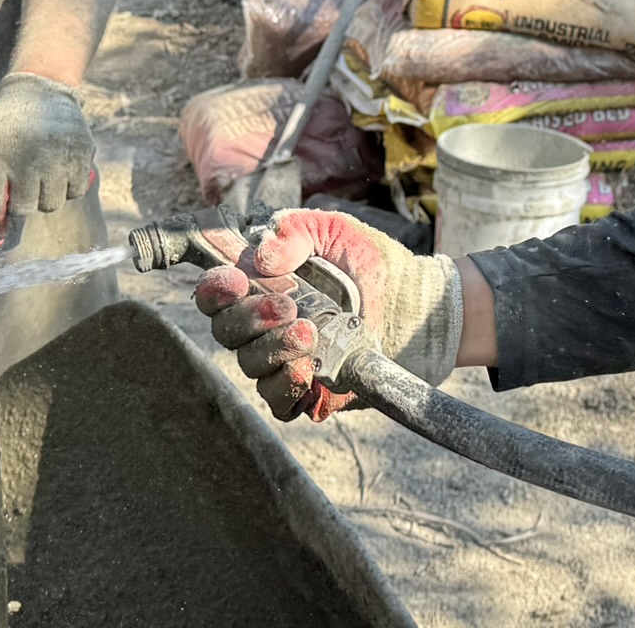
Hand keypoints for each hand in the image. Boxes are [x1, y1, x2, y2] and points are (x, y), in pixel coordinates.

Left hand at [0, 72, 95, 240]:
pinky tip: (60, 170)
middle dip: (22, 203)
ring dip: (45, 196)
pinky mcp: (80, 152)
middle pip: (24, 209)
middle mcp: (26, 157)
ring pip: (51, 204)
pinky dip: (68, 187)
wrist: (38, 90)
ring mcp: (56, 155)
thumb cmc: (4, 128)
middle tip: (23, 187)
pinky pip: (76, 191)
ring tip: (41, 177)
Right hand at [193, 208, 461, 421]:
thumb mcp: (337, 232)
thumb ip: (298, 231)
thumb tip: (261, 257)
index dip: (216, 290)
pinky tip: (308, 370)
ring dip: (272, 350)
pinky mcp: (308, 393)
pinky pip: (279, 402)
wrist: (419, 305)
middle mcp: (264, 327)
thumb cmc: (373, 264)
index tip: (236, 281)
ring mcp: (284, 361)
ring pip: (250, 367)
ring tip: (309, 334)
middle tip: (287, 306)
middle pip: (226, 332)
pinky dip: (286, 387)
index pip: (217, 294)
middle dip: (249, 319)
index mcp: (262, 286)